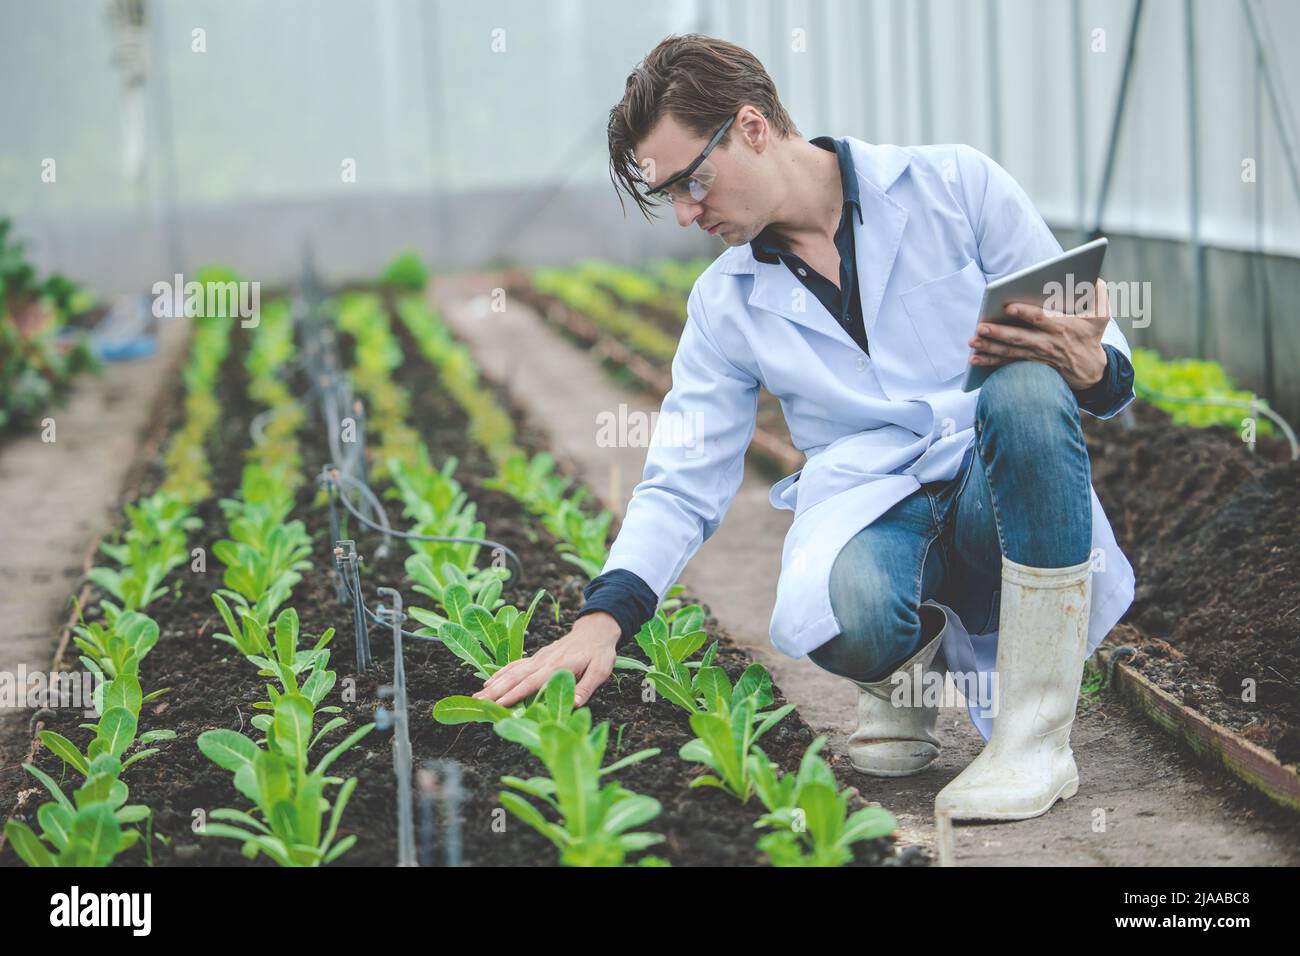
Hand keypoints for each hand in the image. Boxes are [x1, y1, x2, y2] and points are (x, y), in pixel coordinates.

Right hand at [472, 611, 621, 707]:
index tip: (498, 704)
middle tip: (477, 704)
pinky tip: (488, 682)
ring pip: (511, 671)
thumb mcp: (600, 670)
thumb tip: (574, 703)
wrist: (595, 630)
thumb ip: (586, 687)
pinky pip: (515, 665)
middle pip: (515, 677)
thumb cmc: (599, 653)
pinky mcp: (537, 657)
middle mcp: (543, 661)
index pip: (532, 683)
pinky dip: (500, 673)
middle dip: (495, 691)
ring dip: (493, 684)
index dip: (515, 694)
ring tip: (476, 697)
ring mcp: (538, 658)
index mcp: (557, 666)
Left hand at [968, 278, 1109, 389]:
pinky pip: (1006, 364)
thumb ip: (1099, 296)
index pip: (1041, 319)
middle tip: (980, 327)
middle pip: (1019, 337)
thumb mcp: (1101, 317)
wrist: (1090, 372)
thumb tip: (1095, 277)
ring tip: (972, 341)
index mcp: (1062, 327)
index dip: (1025, 313)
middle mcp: (1047, 342)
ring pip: (1009, 351)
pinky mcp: (1029, 365)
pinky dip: (990, 361)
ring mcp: (1036, 355)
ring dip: (989, 347)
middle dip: (999, 333)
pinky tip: (973, 359)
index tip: (1008, 307)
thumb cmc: (1091, 338)